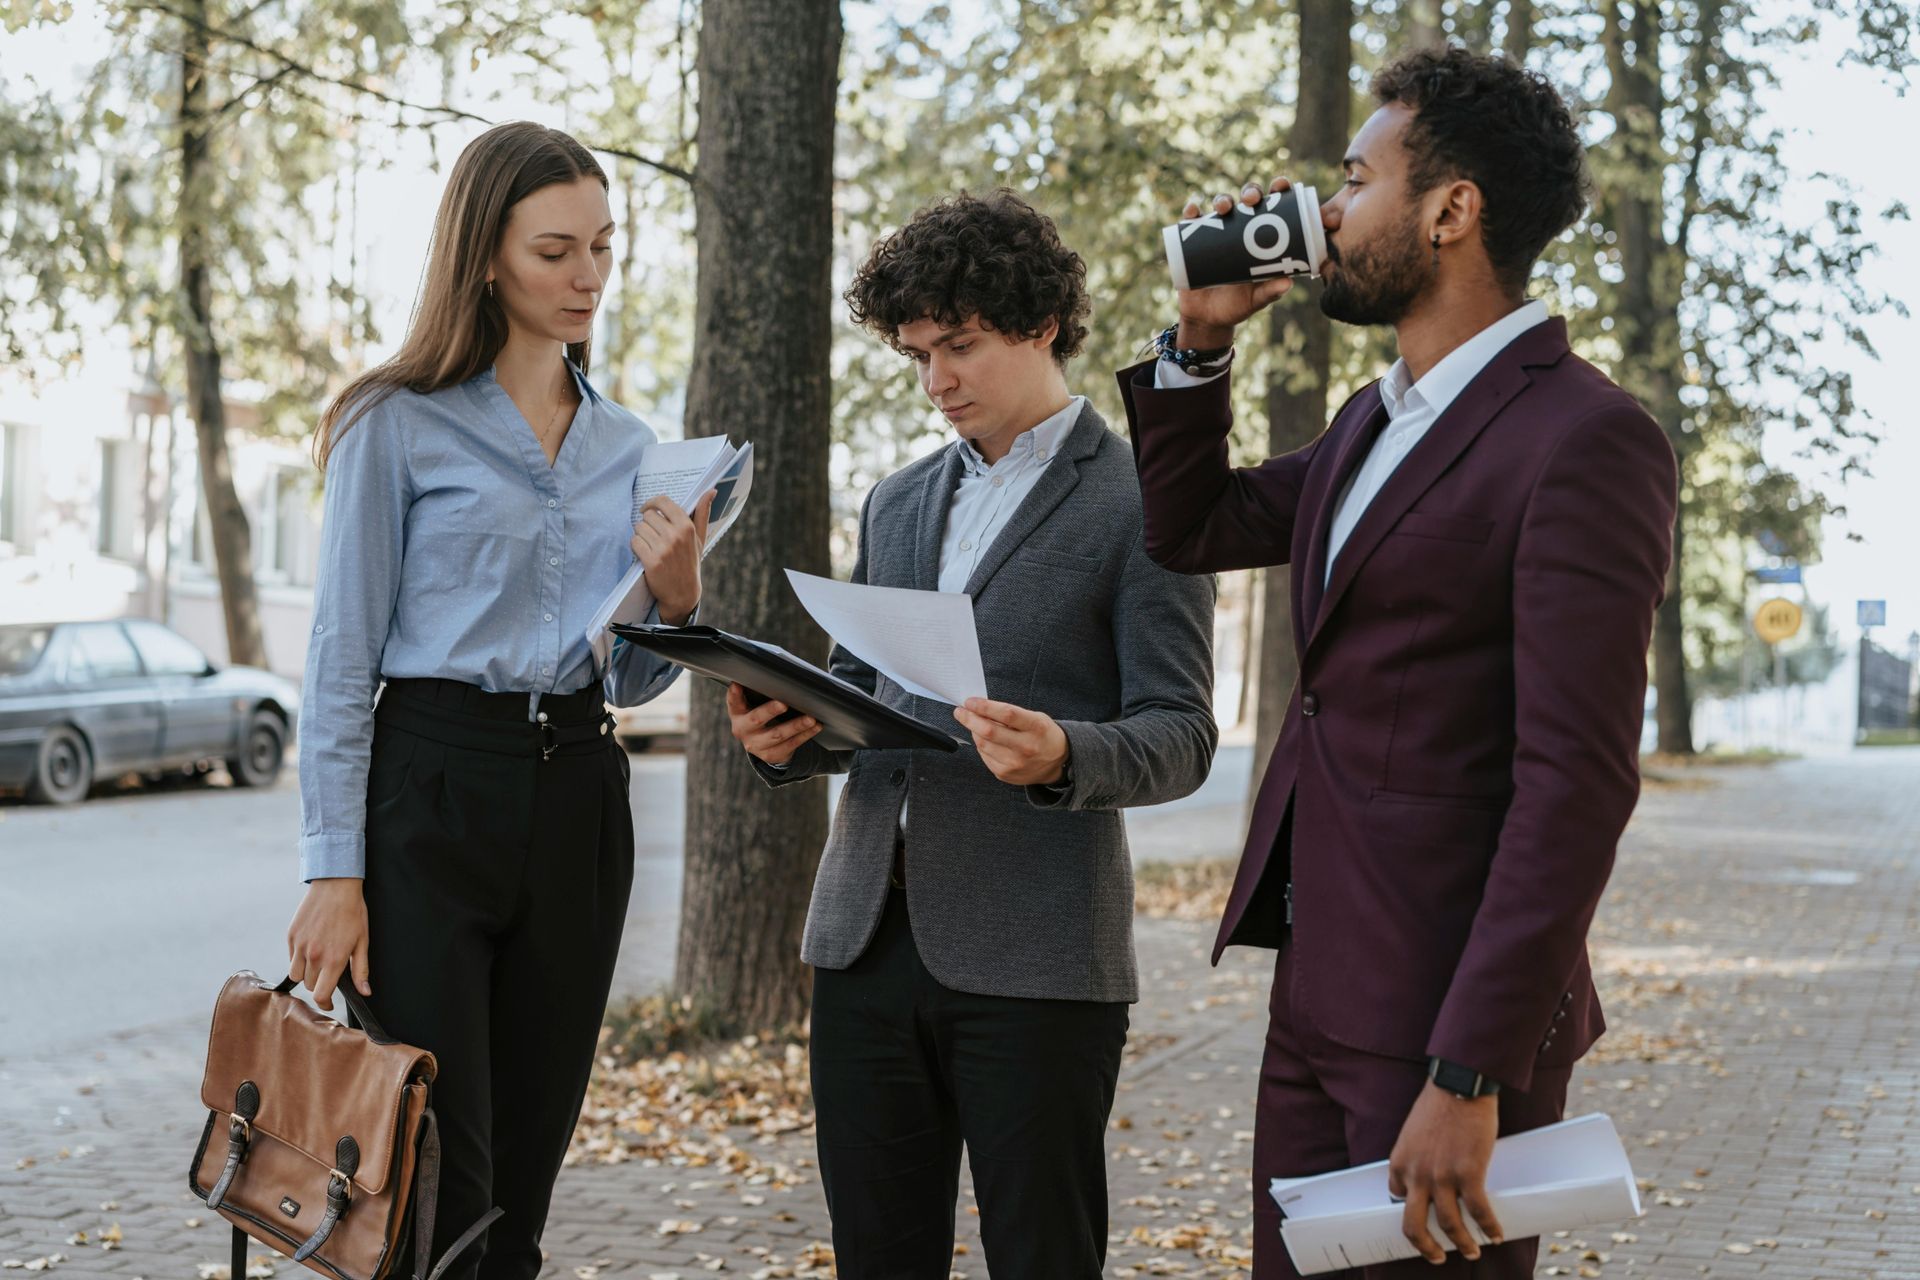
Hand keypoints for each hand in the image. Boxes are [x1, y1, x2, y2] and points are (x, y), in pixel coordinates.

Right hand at [287, 878, 370, 1012]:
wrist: (336, 886)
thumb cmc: (353, 912)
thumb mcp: (362, 942)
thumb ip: (361, 970)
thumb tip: (365, 992)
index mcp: (334, 960)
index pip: (321, 995)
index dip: (325, 1004)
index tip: (329, 1003)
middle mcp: (314, 955)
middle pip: (309, 986)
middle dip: (319, 985)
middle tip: (328, 975)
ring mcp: (300, 946)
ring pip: (296, 975)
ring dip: (306, 974)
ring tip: (318, 963)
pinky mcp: (291, 936)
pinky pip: (291, 958)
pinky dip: (298, 959)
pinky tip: (311, 947)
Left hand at [634, 489, 714, 626]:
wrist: (683, 594)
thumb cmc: (690, 563)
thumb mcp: (699, 538)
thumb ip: (703, 513)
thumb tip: (711, 490)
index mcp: (687, 527)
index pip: (663, 502)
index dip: (652, 503)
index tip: (647, 509)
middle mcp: (675, 536)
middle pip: (648, 515)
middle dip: (647, 523)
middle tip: (652, 535)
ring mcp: (663, 549)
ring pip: (639, 528)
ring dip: (641, 535)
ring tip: (650, 545)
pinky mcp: (651, 561)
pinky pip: (635, 542)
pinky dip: (636, 547)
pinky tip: (645, 554)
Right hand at [727, 682, 822, 765]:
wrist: (763, 744)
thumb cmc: (762, 713)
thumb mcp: (755, 704)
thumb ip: (759, 692)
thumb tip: (777, 673)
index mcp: (737, 713)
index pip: (733, 702)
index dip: (734, 694)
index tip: (737, 684)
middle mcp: (743, 730)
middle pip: (757, 719)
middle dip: (771, 711)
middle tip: (784, 703)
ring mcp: (756, 745)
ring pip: (777, 735)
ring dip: (796, 725)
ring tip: (810, 718)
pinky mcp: (770, 755)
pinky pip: (791, 745)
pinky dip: (805, 734)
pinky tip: (816, 726)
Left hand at [953, 697, 1069, 785]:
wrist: (1056, 762)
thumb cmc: (1043, 734)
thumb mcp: (1035, 717)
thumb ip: (1010, 713)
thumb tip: (979, 708)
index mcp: (1036, 727)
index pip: (1006, 713)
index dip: (984, 706)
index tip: (970, 701)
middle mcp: (1026, 747)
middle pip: (989, 731)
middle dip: (969, 719)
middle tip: (960, 712)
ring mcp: (1015, 763)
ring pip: (983, 744)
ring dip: (974, 731)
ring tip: (975, 724)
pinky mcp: (1006, 774)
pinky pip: (984, 756)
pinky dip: (981, 745)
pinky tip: (986, 740)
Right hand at [1174, 178, 1297, 349]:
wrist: (1207, 318)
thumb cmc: (1238, 305)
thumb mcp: (1256, 300)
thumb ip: (1271, 291)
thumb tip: (1288, 282)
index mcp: (1261, 236)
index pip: (1273, 206)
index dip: (1278, 190)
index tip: (1281, 185)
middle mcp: (1240, 228)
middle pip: (1246, 199)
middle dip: (1250, 192)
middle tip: (1251, 199)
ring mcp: (1216, 232)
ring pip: (1220, 205)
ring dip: (1222, 199)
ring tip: (1223, 209)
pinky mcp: (1192, 241)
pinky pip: (1190, 221)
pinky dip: (1190, 212)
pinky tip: (1193, 212)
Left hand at [1387, 1081, 1503, 1263]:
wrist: (1458, 1085)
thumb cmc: (1439, 1104)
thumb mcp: (1413, 1132)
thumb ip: (1416, 1155)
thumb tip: (1429, 1171)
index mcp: (1399, 1163)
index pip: (1397, 1198)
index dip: (1411, 1212)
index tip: (1424, 1222)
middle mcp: (1416, 1175)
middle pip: (1413, 1226)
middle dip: (1426, 1247)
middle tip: (1437, 1256)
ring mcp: (1441, 1176)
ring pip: (1449, 1225)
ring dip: (1462, 1243)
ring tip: (1473, 1251)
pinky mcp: (1469, 1173)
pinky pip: (1478, 1212)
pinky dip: (1488, 1228)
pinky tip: (1495, 1235)